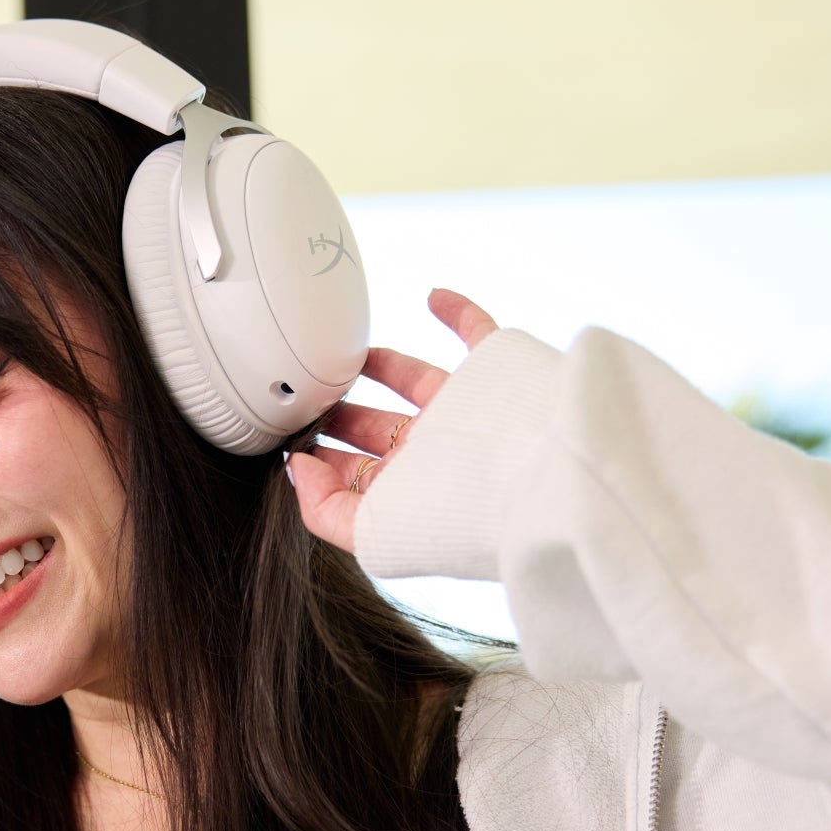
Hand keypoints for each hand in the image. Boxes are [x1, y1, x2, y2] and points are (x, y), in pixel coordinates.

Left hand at [287, 287, 498, 552]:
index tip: (289, 441)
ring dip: (383, 364)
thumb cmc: (462, 515)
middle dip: (342, 414)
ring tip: (346, 352)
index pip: (356, 474)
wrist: (541, 477)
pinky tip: (432, 296)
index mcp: (411, 492)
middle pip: (377, 428)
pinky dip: (457, 310)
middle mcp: (439, 454)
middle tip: (306, 394)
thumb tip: (301, 468)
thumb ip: (324, 510)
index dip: (321, 459)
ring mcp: (468, 409)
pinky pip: (475, 329)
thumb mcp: (370, 534)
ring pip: (416, 379)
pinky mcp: (498, 369)